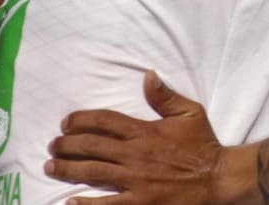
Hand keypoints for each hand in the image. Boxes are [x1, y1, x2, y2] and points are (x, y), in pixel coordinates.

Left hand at [46, 71, 224, 204]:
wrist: (218, 178)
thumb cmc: (203, 145)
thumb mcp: (190, 112)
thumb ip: (165, 96)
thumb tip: (147, 75)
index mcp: (145, 132)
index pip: (105, 121)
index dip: (81, 120)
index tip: (66, 122)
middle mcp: (135, 155)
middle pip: (92, 147)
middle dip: (67, 145)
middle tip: (52, 146)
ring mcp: (136, 181)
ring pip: (93, 173)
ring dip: (68, 169)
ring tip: (50, 167)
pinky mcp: (140, 204)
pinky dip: (86, 204)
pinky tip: (70, 202)